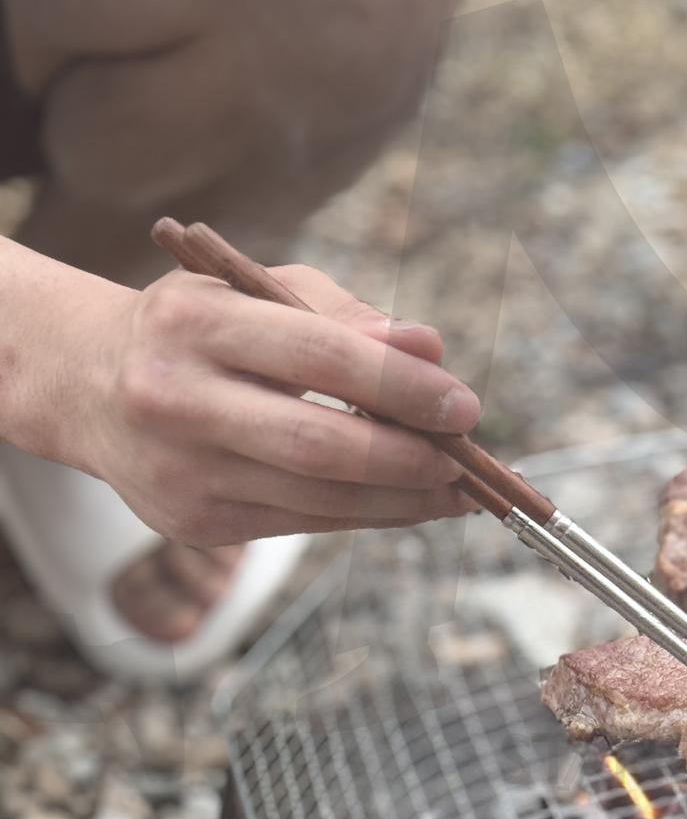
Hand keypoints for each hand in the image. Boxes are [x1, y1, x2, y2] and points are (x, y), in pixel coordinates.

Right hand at [51, 260, 482, 544]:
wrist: (87, 385)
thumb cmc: (200, 328)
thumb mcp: (258, 293)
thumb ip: (346, 318)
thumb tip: (432, 349)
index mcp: (195, 323)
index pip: (319, 355)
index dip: (402, 386)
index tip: (464, 405)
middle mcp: (176, 399)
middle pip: (318, 443)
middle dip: (408, 457)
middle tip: (467, 460)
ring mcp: (181, 472)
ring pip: (317, 499)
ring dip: (401, 499)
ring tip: (456, 489)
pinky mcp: (193, 524)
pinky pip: (302, 525)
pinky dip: (365, 514)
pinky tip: (407, 502)